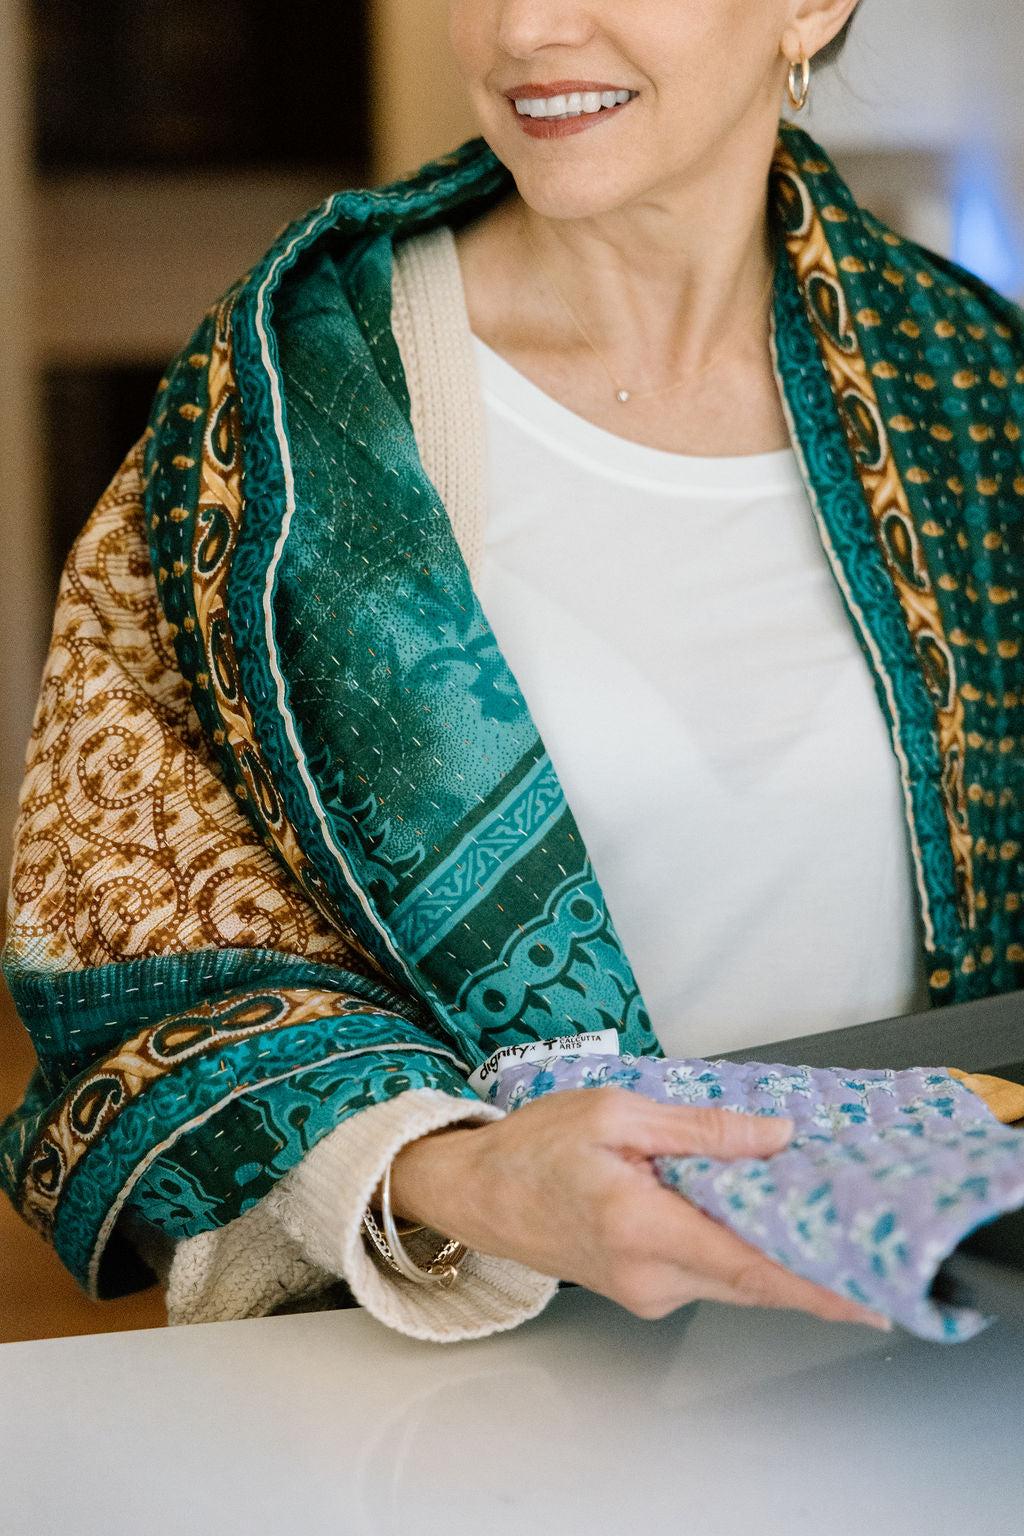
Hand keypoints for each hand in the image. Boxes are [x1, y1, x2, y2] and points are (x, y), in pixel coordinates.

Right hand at [390, 1087, 888, 1327]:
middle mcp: (647, 1275)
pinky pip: (706, 1273)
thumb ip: (701, 1129)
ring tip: (802, 1204)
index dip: (813, 1284)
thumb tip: (774, 1137)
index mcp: (641, 1226)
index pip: (747, 1267)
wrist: (476, 1191)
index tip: (866, 1293)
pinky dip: (734, 1247)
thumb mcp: (617, 1113)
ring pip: (731, 1277)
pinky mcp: (642, 1290)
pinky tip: (742, 1210)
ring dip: (769, 1249)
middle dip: (808, 1261)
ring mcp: (645, 1291)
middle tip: (858, 1231)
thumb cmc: (534, 1146)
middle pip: (751, 1279)